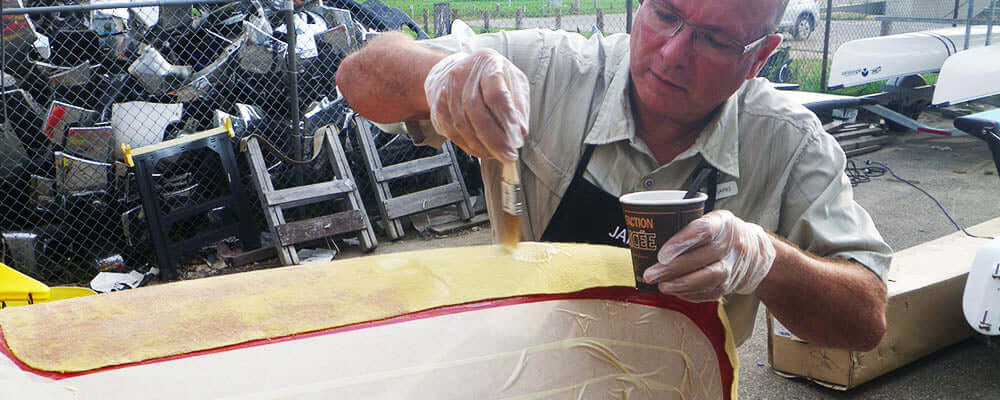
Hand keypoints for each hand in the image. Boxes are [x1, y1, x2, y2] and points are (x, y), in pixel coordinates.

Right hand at [424, 49, 529, 162]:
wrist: (451, 70)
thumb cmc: (487, 75)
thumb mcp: (511, 79)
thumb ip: (519, 103)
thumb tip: (521, 130)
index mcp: (487, 64)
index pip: (496, 94)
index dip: (506, 119)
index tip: (516, 137)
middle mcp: (463, 76)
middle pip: (478, 113)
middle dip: (495, 140)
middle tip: (508, 156)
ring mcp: (447, 92)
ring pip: (463, 126)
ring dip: (482, 146)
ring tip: (498, 155)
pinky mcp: (438, 108)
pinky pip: (453, 133)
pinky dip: (469, 146)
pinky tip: (482, 150)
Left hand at [642, 210, 775, 301]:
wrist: (757, 253)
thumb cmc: (725, 234)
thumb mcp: (712, 219)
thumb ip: (688, 224)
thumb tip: (649, 235)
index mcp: (723, 223)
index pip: (703, 230)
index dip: (682, 241)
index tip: (662, 253)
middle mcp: (731, 245)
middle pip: (702, 257)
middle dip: (673, 268)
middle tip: (651, 274)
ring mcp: (733, 266)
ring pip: (708, 278)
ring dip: (681, 284)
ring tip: (662, 286)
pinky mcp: (730, 285)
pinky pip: (710, 292)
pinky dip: (690, 294)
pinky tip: (675, 292)